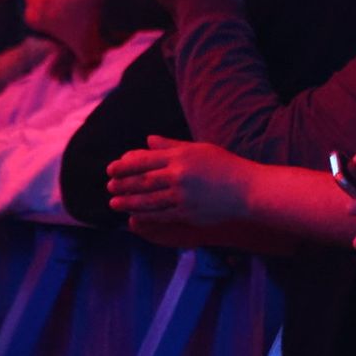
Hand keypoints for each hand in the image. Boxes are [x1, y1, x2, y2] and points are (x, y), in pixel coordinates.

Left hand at [106, 136, 253, 227]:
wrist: (246, 190)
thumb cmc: (225, 166)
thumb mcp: (199, 149)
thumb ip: (171, 146)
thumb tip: (148, 141)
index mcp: (181, 157)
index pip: (145, 160)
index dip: (125, 165)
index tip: (111, 168)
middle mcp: (179, 175)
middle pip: (142, 181)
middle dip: (122, 184)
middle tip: (108, 186)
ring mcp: (182, 196)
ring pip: (148, 200)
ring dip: (128, 202)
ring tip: (114, 202)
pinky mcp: (187, 213)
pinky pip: (160, 215)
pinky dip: (144, 215)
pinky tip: (134, 215)